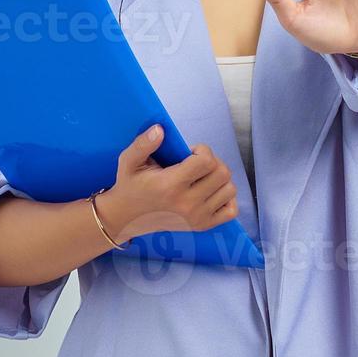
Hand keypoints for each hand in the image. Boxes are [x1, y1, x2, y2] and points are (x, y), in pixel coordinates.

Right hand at [96, 125, 237, 240]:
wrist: (126, 218)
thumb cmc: (130, 186)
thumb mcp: (128, 161)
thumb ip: (143, 144)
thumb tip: (160, 129)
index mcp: (171, 185)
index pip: (207, 161)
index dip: (202, 150)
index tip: (190, 152)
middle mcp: (187, 204)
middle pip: (222, 173)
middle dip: (212, 162)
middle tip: (196, 163)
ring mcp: (197, 217)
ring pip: (229, 189)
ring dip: (219, 179)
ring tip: (202, 177)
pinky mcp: (202, 226)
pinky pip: (231, 210)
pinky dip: (225, 198)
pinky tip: (210, 192)